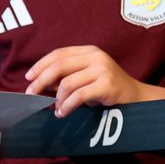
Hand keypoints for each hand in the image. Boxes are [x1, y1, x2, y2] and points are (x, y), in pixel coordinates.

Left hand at [23, 46, 145, 117]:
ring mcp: (103, 69)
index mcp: (89, 51)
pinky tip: (64, 113)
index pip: (59, 53)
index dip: (40, 65)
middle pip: (59, 65)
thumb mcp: (86, 77)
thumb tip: (38, 83)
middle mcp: (96, 56)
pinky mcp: (107, 84)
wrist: (136, 98)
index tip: (28, 78)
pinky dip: (67, 106)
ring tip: (57, 109)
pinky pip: (78, 96)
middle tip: (31, 94)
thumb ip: (66, 77)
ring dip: (57, 99)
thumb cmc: (107, 89)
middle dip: (41, 81)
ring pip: (67, 83)